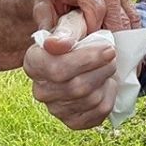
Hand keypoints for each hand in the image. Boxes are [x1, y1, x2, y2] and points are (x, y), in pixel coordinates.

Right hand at [24, 10, 117, 129]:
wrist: (82, 56)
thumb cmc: (76, 36)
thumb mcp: (71, 24)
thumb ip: (66, 30)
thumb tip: (58, 45)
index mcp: (33, 63)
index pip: (57, 69)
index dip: (87, 60)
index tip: (108, 48)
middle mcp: (40, 90)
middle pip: (77, 87)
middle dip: (102, 69)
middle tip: (112, 54)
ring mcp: (55, 109)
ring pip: (91, 100)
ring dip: (107, 80)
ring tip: (107, 67)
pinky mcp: (72, 121)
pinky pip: (99, 113)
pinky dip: (110, 97)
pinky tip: (105, 84)